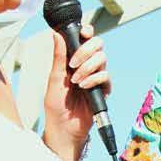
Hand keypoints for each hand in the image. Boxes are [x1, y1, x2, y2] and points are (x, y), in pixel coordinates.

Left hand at [43, 23, 110, 152]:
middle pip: (97, 45)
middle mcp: (86, 65)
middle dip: (86, 50)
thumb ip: (59, 57)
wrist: (64, 128)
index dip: (86, 32)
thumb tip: (56, 34)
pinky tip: (83, 87)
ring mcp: (96, 77)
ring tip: (76, 81)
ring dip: (88, 67)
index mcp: (73, 60)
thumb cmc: (56, 106)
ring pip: (102, 59)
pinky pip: (106, 77)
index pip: (85, 39)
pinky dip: (94, 79)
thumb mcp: (54, 79)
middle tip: (73, 64)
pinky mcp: (103, 90)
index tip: (82, 33)